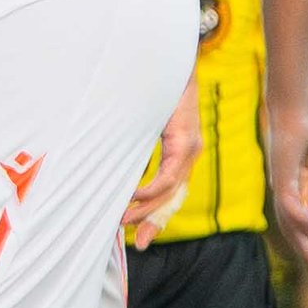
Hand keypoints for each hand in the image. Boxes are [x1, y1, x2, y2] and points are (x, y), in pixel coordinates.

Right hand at [125, 83, 201, 244]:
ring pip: (171, 191)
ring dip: (148, 208)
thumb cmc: (154, 92)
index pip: (171, 193)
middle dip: (154, 223)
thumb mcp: (143, 128)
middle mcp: (190, 154)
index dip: (156, 217)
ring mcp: (190, 149)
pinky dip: (151, 189)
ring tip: (125, 219)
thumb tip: (117, 170)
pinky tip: (134, 196)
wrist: (169, 64)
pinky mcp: (186, 141)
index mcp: (181, 153)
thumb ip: (136, 151)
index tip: (140, 238)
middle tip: (137, 242)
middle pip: (173, 199)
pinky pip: (170, 175)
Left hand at [269, 99, 307, 264]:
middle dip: (305, 241)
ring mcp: (280, 184)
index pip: (295, 212)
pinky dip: (307, 221)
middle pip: (289, 223)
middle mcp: (282, 186)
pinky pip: (293, 209)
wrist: (296, 107)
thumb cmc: (307, 121)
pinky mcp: (282, 180)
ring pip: (292, 221)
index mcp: (290, 181)